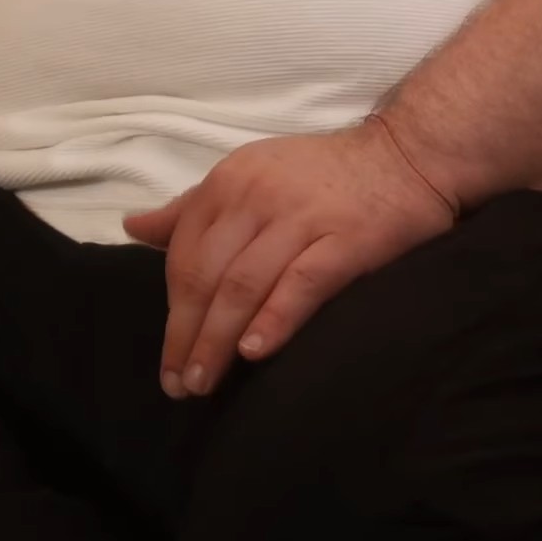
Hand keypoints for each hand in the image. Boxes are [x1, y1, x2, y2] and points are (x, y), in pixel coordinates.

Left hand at [121, 115, 458, 398]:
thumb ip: (193, 208)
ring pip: (243, 284)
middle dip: (186, 335)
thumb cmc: (322, 175)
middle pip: (206, 275)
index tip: (167, 359)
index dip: (171, 310)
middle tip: (179, 385)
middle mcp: (256, 197)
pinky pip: (301, 283)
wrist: (408, 156)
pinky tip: (255, 352)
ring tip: (205, 381)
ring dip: (218, 338)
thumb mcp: (249, 176)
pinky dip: (274, 318)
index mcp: (227, 182)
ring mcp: (301, 219)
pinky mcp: (346, 241)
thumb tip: (133, 226)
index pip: (183, 254)